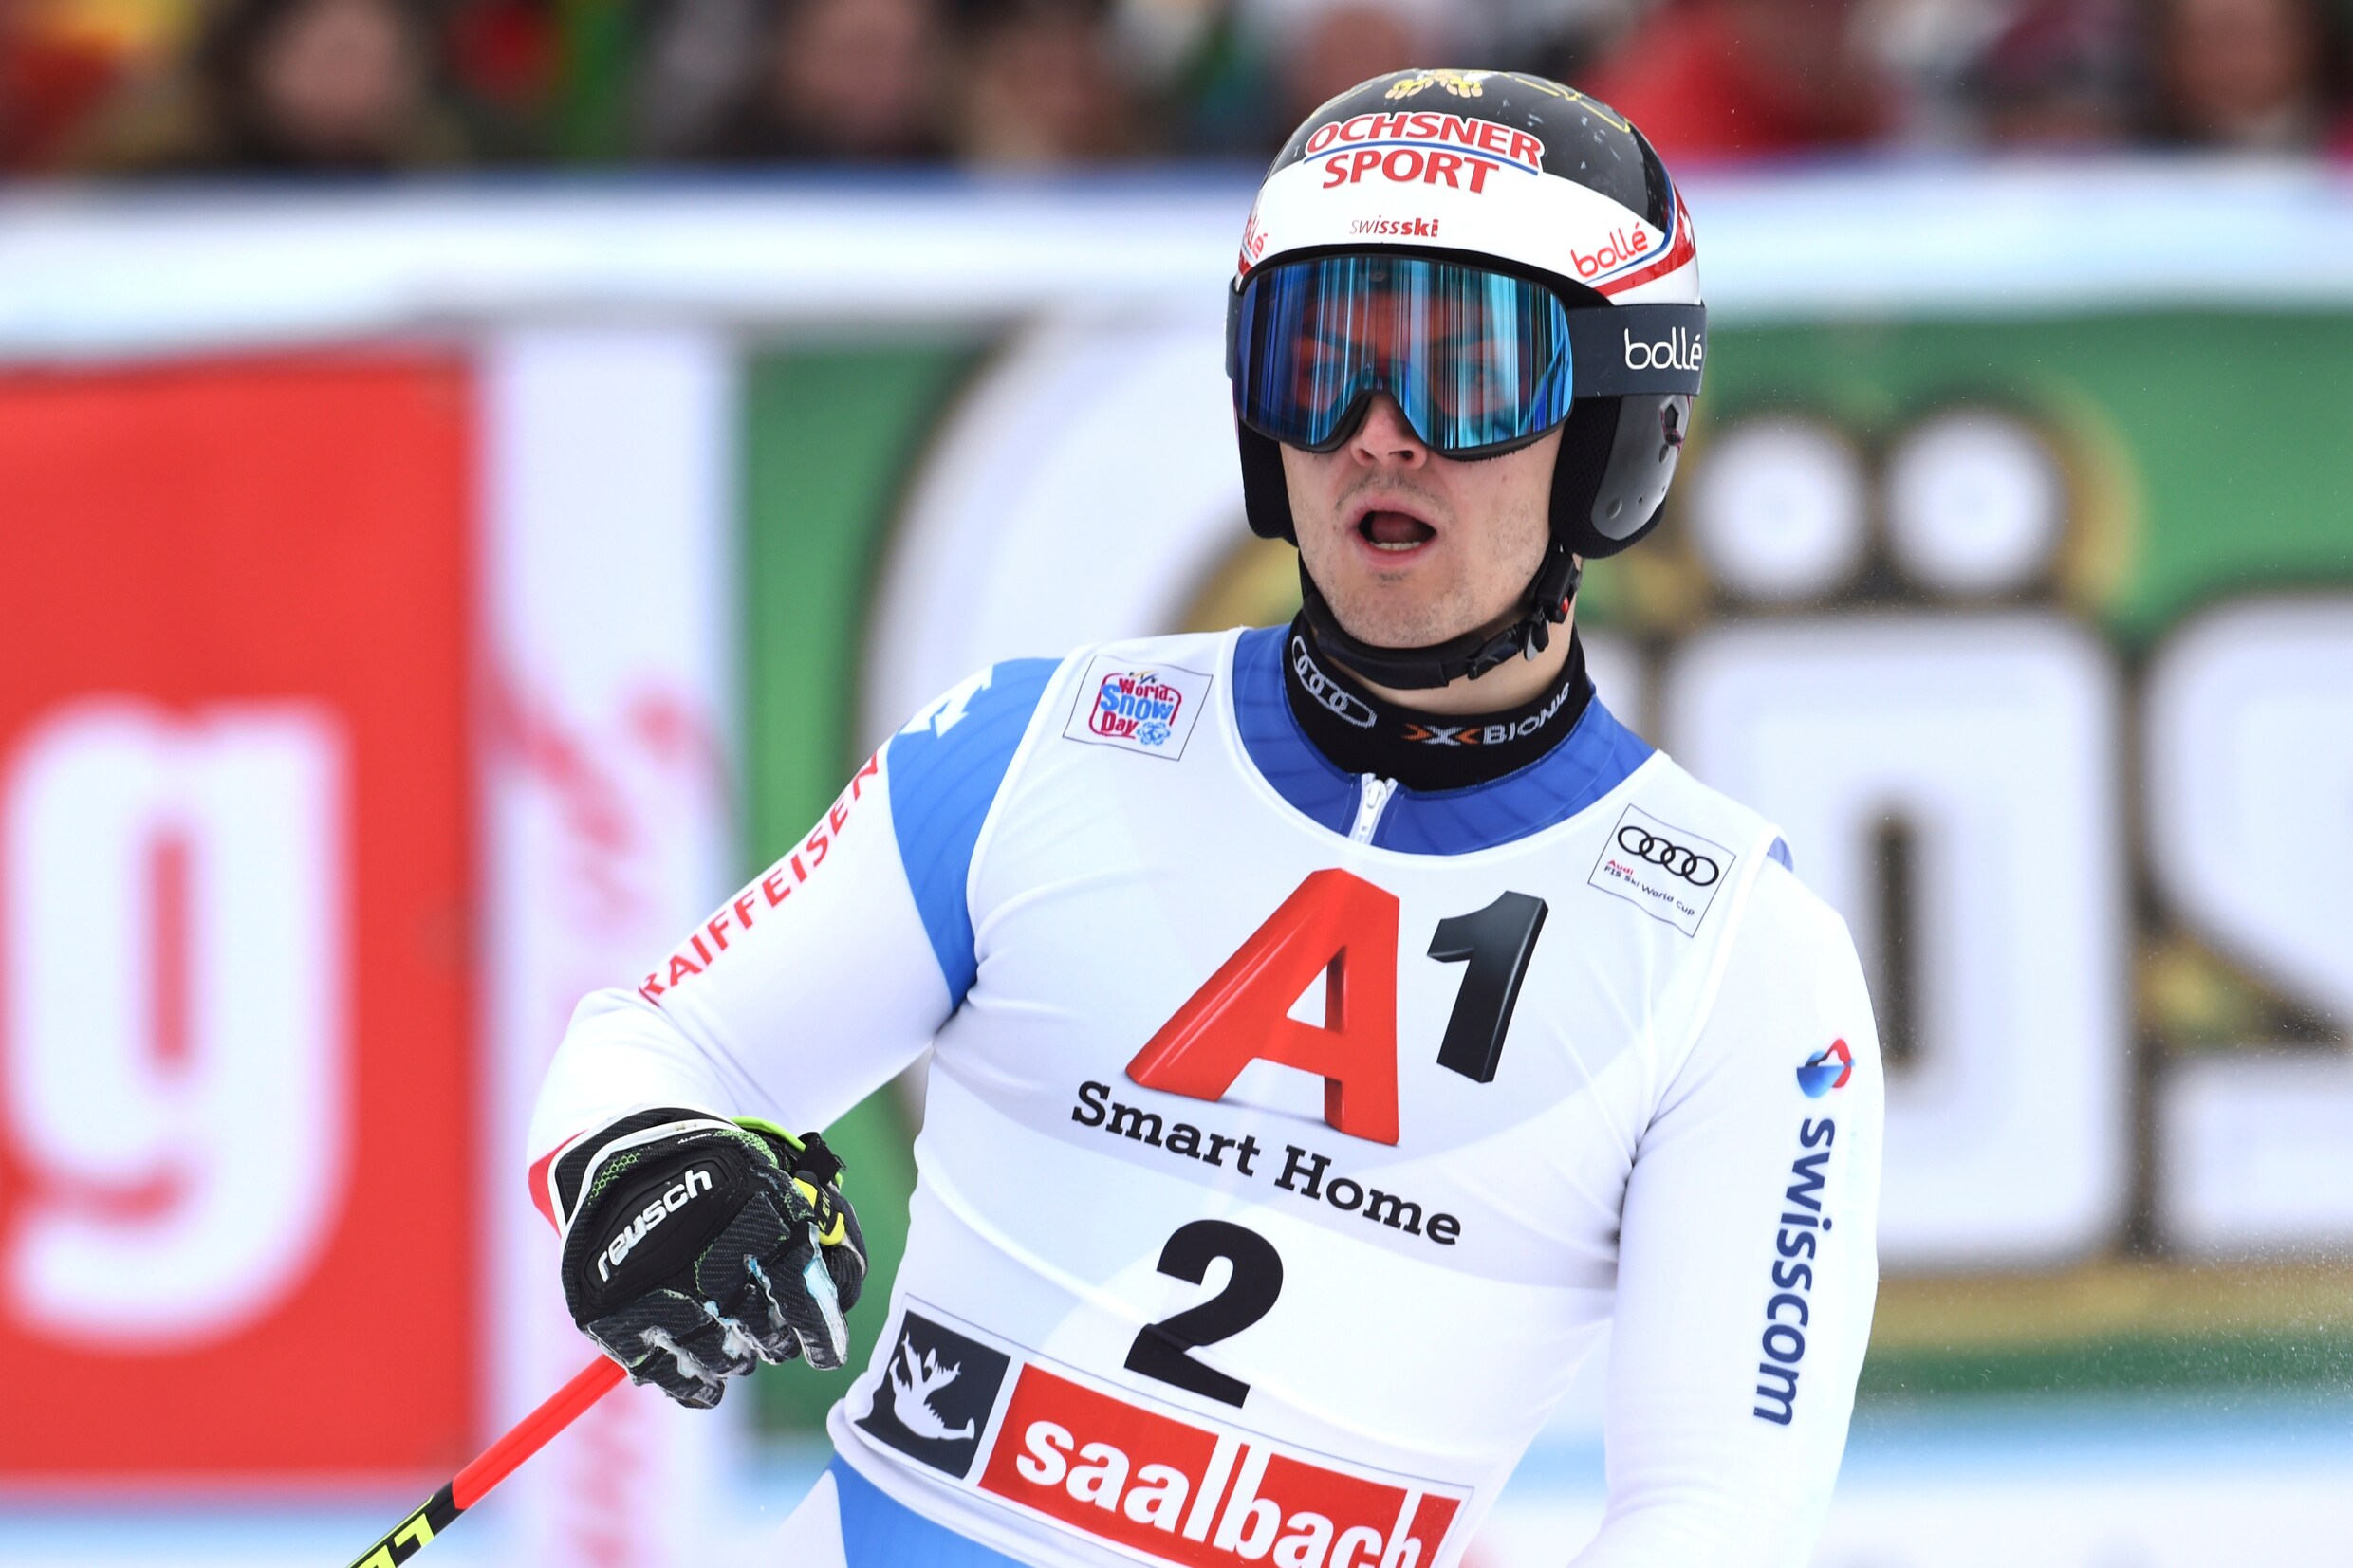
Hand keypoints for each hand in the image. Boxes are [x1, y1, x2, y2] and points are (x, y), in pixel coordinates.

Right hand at [554, 1110, 864, 1407]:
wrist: (617, 1162)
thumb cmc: (716, 1179)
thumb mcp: (774, 1180)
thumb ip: (817, 1232)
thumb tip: (838, 1298)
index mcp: (756, 1211)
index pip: (802, 1294)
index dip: (821, 1332)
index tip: (829, 1354)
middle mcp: (707, 1256)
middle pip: (765, 1333)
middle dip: (775, 1339)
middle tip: (770, 1333)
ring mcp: (660, 1290)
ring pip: (723, 1360)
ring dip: (736, 1359)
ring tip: (732, 1343)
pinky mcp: (617, 1319)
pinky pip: (671, 1377)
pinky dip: (695, 1385)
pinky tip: (706, 1381)